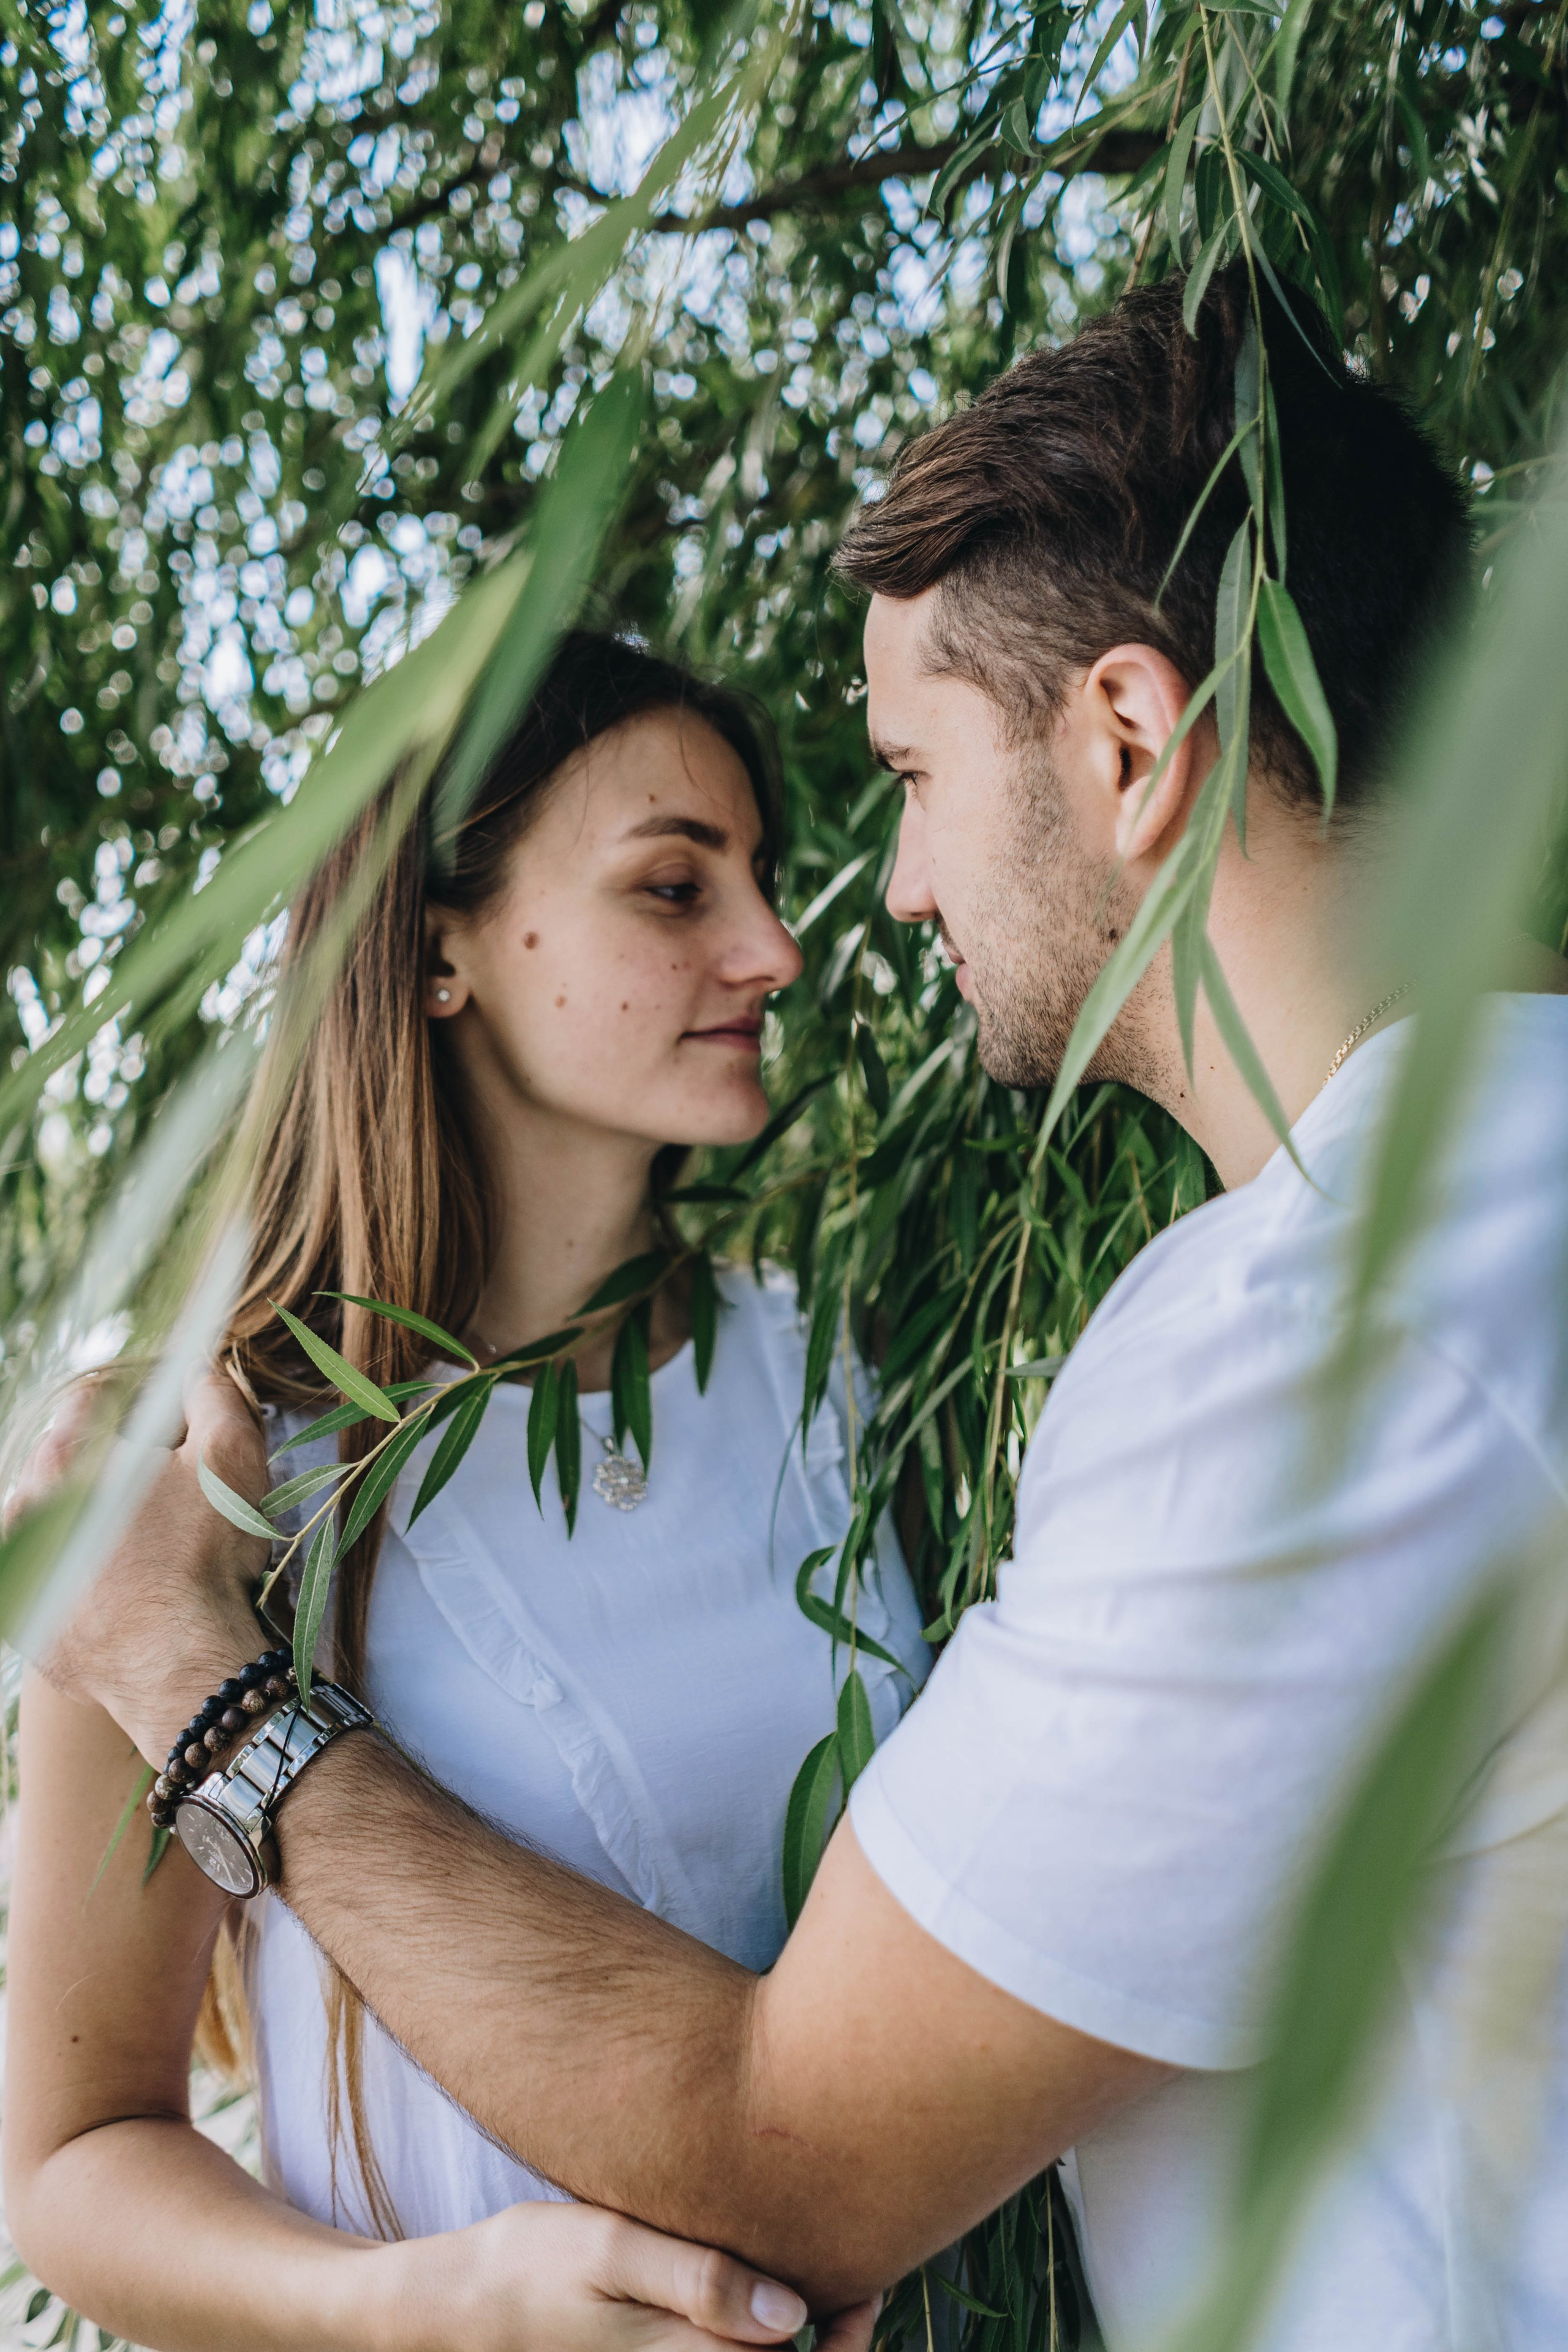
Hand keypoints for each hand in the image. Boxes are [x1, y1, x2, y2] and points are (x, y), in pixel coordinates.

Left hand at [16, 1366, 271, 1766]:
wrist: (178, 1665)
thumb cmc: (205, 1556)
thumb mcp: (231, 1456)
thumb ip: (214, 1395)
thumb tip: (199, 1367)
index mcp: (67, 1456)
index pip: (94, 1399)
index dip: (141, 1403)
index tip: (170, 1426)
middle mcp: (25, 1505)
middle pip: (68, 1459)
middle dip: (113, 1465)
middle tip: (165, 1494)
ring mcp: (19, 1566)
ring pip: (51, 1519)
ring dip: (87, 1519)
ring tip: (142, 1545)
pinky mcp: (21, 1618)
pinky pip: (47, 1578)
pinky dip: (76, 1575)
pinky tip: (119, 1587)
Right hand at [379, 2200, 879, 2351]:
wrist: (460, 2304)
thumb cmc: (532, 2267)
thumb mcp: (612, 2252)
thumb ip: (702, 2282)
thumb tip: (790, 2314)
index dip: (849, 2341)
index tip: (864, 2286)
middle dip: (831, 2336)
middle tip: (855, 2270)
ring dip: (799, 2335)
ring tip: (817, 2267)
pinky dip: (755, 2333)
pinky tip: (762, 2284)